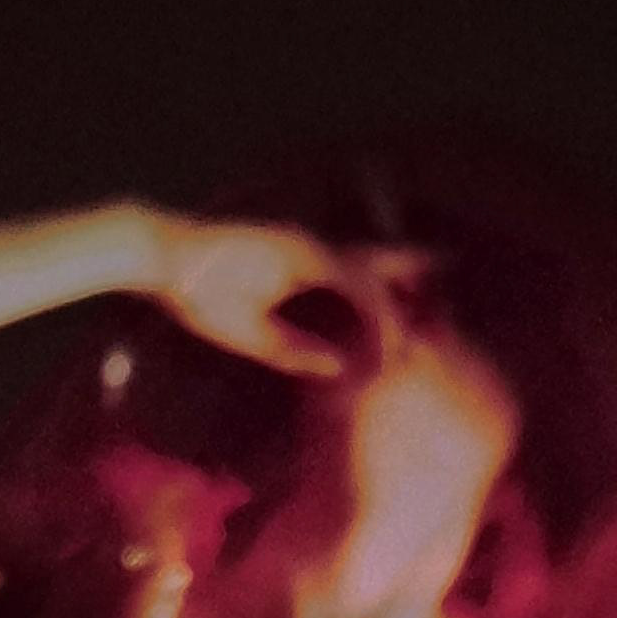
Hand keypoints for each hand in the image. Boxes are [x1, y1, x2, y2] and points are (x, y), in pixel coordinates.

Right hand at [150, 217, 419, 377]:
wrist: (162, 262)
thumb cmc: (199, 293)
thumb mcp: (255, 335)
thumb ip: (296, 350)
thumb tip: (337, 370)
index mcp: (303, 267)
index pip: (359, 277)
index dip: (393, 288)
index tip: (422, 312)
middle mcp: (311, 251)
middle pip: (376, 260)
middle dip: (416, 264)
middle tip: (454, 264)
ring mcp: (306, 247)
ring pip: (368, 276)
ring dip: (395, 309)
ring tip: (419, 344)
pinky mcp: (296, 251)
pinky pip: (345, 278)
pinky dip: (369, 305)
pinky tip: (388, 329)